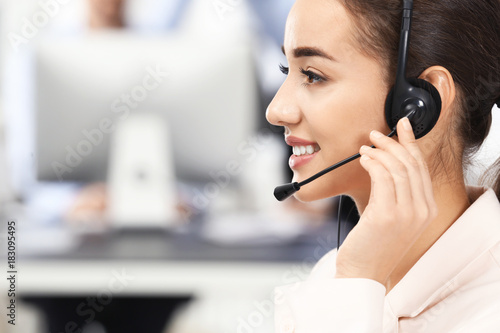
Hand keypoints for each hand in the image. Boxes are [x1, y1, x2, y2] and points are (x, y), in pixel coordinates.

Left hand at [335, 117, 437, 286]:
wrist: (363, 273)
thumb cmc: (373, 244)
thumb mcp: (392, 217)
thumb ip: (396, 194)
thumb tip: (385, 163)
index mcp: (427, 210)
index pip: (421, 167)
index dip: (411, 142)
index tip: (402, 126)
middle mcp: (421, 210)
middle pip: (411, 164)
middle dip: (393, 143)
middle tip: (376, 135)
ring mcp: (406, 213)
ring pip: (397, 168)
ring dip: (379, 152)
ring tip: (365, 148)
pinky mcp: (386, 214)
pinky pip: (382, 177)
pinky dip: (372, 163)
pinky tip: (363, 159)